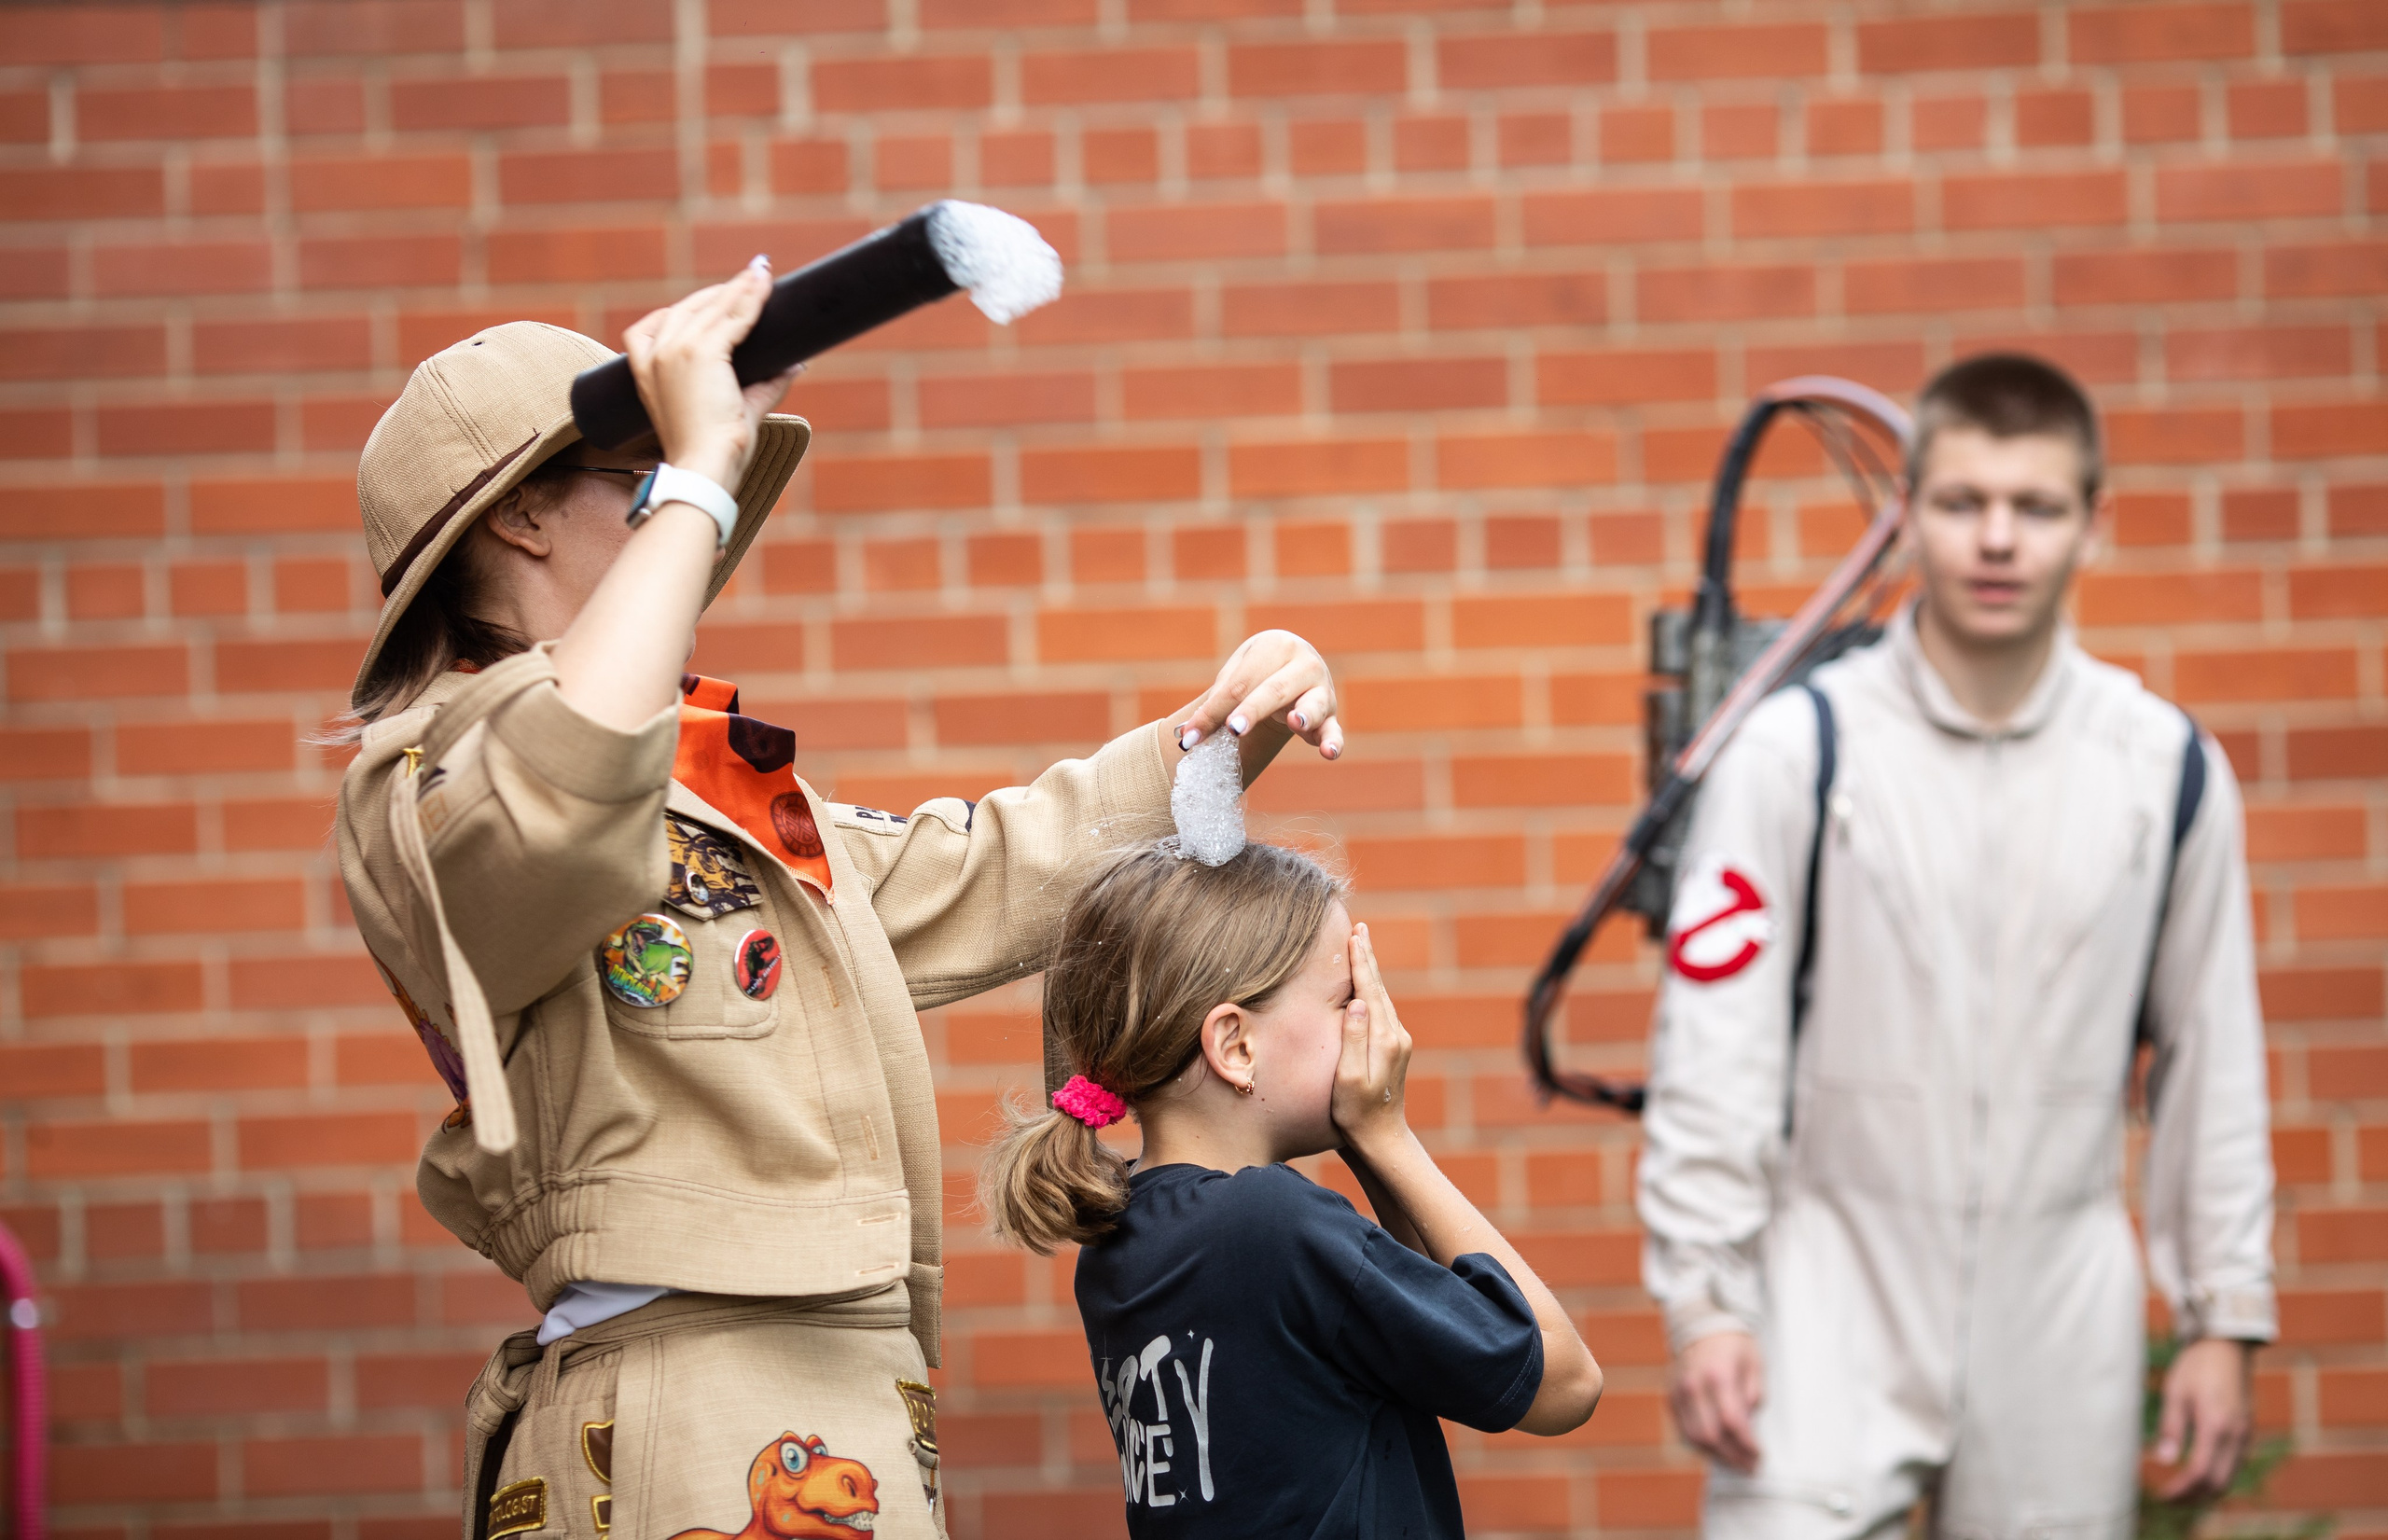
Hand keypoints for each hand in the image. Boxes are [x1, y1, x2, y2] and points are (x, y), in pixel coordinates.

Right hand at [621, 256, 799, 491]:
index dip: (694, 305)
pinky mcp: (699, 352)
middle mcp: (656, 354)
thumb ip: (763, 385)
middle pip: (691, 307)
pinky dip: (751, 297)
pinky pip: (732, 316)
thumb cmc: (715, 450)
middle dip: (722, 292)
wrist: (705, 467)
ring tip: (762, 272)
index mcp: (646, 370)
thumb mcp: (736, 410)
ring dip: (741, 287)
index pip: (661, 322)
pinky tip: (765, 283)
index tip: (721, 295)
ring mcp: (675, 350)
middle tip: (752, 278)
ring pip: (713, 307)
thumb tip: (793, 363)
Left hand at [1180, 630, 1343, 763]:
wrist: (1292, 665)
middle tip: (1232, 729)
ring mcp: (1322, 688)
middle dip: (1251, 711)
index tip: (1189, 739)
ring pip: (1313, 704)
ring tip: (1295, 722)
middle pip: (1273, 690)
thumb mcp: (1237, 676)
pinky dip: (1334, 742)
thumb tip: (1188, 735)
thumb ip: (1218, 703)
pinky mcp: (1332, 715)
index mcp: (1275, 646)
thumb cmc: (1257, 673)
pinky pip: (1333, 730)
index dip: (1211, 712)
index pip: (1239, 684)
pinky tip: (1328, 753)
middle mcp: (1304, 662)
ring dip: (1305, 715)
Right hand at [1331, 923, 1410, 1158]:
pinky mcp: (1395, 1048)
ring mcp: (1398, 1042)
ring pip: (1382, 996)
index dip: (1360, 961)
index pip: (1369, 989)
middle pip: (1379, 987)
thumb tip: (1357, 1002)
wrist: (1382, 1139)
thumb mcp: (1348, 1079)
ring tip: (1361, 947)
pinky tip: (1366, 985)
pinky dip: (1373, 989)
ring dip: (1371, 971)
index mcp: (1384, 1039)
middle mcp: (1396, 1035)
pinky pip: (1382, 1009)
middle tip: (1360, 928)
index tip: (1354, 935)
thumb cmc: (1356, 1113)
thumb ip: (1353, 1039)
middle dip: (1368, 957)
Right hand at [1670, 1331, 1762, 1472]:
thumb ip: (1753, 1395)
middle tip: (1750, 1466)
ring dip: (1717, 1456)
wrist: (1701, 1324)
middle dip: (1733, 1457)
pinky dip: (1701, 1445)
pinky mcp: (1671, 1397)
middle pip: (1711, 1436)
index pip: (1732, 1422)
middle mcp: (1694, 1385)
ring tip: (1735, 1461)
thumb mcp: (1754, 1363)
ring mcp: (1679, 1392)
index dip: (1747, 1445)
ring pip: (1694, 1438)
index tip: (1760, 1455)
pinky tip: (1717, 1449)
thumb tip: (1748, 1424)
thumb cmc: (1733, 1344)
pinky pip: (1683, 1430)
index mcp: (1718, 1375)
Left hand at [2153, 1338, 2253, 1501]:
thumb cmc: (2197, 1366)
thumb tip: (2162, 1460)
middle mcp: (2236, 1435)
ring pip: (2230, 1477)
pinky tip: (2196, 1474)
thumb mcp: (2176, 1392)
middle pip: (2219, 1483)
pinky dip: (2216, 1477)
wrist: (2228, 1347)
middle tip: (2169, 1499)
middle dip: (2193, 1497)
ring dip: (2206, 1490)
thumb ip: (2171, 1428)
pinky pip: (2234, 1465)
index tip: (2162, 1496)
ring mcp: (2245, 1435)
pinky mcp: (2247, 1432)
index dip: (2181, 1490)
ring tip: (2180, 1491)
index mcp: (2217, 1425)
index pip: (2200, 1472)